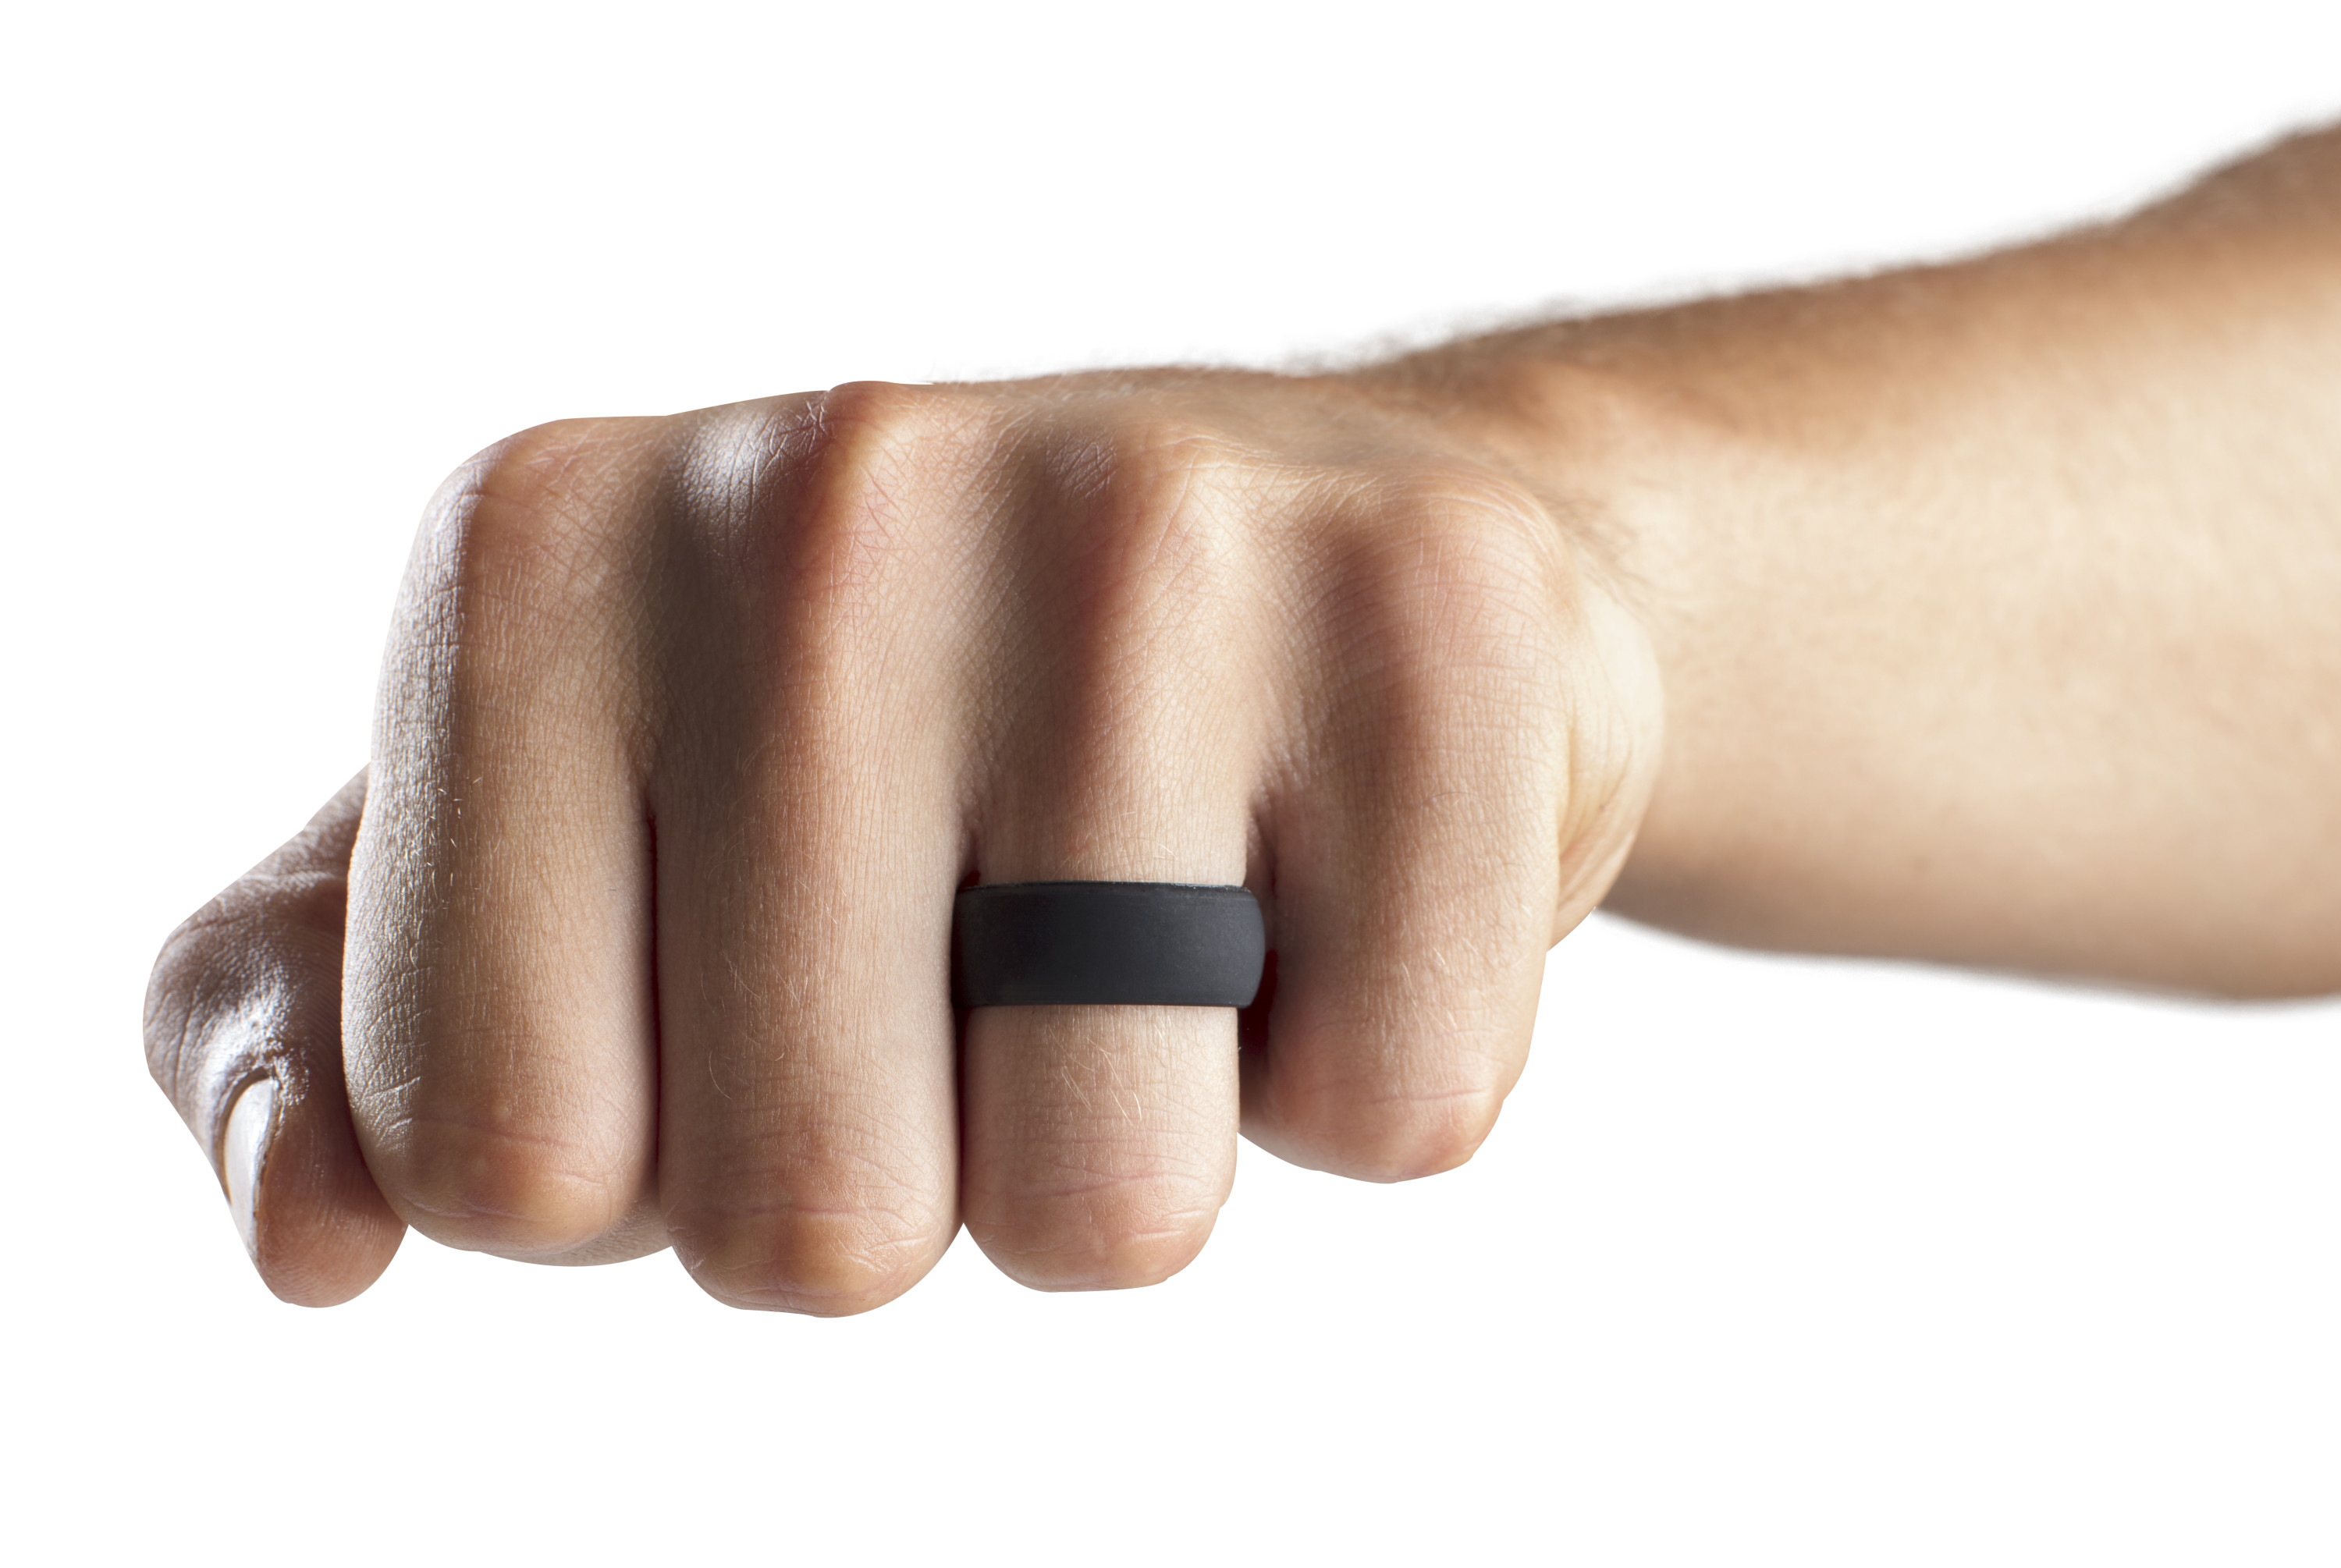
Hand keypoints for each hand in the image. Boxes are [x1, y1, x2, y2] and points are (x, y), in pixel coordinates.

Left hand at [147, 371, 1663, 1309]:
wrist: (1306, 542)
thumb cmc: (909, 738)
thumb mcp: (562, 837)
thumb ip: (330, 1025)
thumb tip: (306, 1233)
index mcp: (541, 553)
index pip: (490, 1153)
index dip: (658, 1157)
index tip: (767, 974)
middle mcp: (819, 492)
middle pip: (803, 1222)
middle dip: (917, 1168)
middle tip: (994, 945)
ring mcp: (1143, 529)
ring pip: (1102, 1208)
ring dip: (1139, 1135)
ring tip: (1169, 900)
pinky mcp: (1434, 610)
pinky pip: (1390, 1111)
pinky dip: (1370, 1057)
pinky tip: (1334, 858)